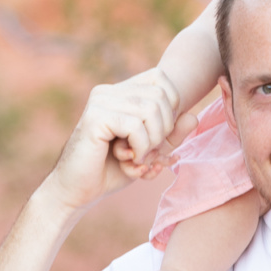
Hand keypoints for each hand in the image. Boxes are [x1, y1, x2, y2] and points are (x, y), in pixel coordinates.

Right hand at [47, 70, 195, 213]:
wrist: (75, 192)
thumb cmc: (111, 170)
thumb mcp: (150, 150)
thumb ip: (172, 134)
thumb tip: (194, 117)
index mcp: (118, 92)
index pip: (160, 78)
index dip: (172, 104)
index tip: (161, 133)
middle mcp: (107, 91)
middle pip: (159, 95)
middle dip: (164, 128)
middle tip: (149, 152)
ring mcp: (99, 102)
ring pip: (150, 110)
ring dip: (153, 141)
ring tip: (139, 157)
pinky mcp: (95, 118)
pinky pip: (135, 126)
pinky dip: (141, 147)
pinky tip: (129, 160)